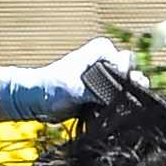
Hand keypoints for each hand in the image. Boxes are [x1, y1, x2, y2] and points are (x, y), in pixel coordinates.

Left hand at [0, 37, 135, 121]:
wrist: (35, 101)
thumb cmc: (51, 88)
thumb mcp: (76, 89)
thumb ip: (100, 89)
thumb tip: (122, 95)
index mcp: (102, 50)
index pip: (126, 63)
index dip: (125, 78)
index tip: (116, 90)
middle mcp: (106, 60)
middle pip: (130, 75)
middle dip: (128, 89)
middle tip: (123, 102)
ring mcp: (105, 76)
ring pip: (125, 88)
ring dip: (124, 100)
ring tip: (118, 109)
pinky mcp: (101, 92)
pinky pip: (117, 99)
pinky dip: (117, 107)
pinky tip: (115, 115)